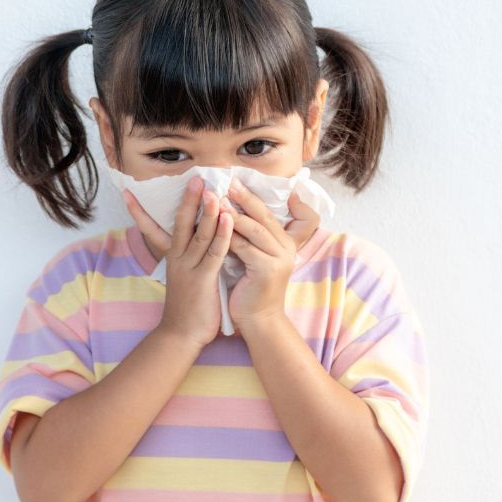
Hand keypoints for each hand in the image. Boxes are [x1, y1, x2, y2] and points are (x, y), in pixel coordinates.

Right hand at [122, 176, 233, 348]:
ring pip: (199, 234)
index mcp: (172, 257)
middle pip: (180, 223)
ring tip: (213, 190)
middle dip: (188, 200)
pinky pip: (214, 252)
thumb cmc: (186, 306)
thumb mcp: (182, 277)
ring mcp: (189, 268)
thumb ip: (186, 257)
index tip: (129, 192)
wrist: (181, 335)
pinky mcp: (204, 279)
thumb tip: (192, 239)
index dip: (139, 211)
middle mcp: (177, 258)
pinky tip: (228, 219)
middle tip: (194, 177)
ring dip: (207, 211)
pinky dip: (222, 234)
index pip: (152, 228)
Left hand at [223, 178, 320, 331]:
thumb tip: (230, 212)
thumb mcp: (254, 258)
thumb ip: (250, 238)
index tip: (235, 181)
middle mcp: (285, 248)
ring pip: (254, 230)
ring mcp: (278, 259)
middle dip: (245, 197)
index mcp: (283, 243)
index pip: (267, 214)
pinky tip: (217, 225)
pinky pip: (245, 248)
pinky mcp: (267, 270)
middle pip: (263, 216)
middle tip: (227, 182)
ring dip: (235, 213)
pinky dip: (230, 236)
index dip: (251, 197)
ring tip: (219, 199)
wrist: (258, 321)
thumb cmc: (251, 288)